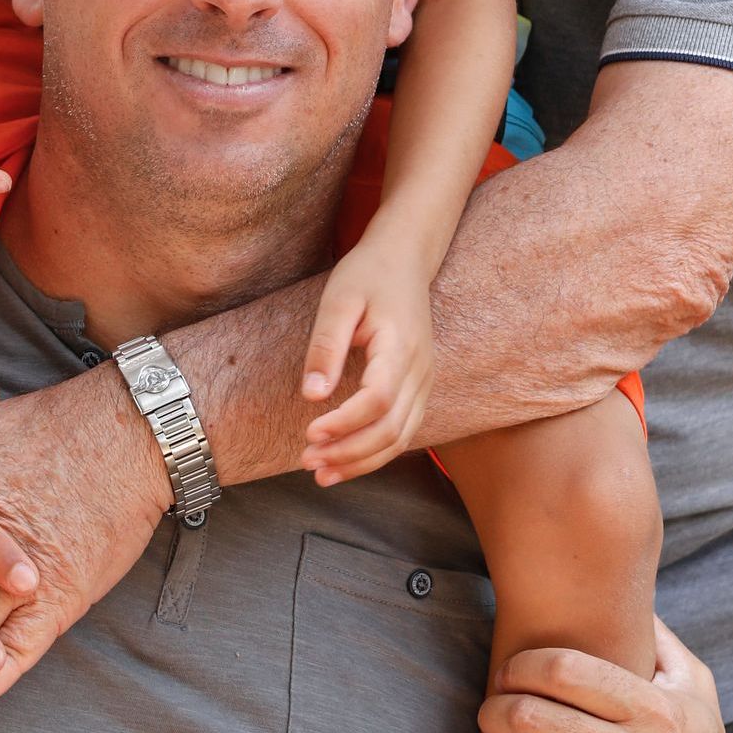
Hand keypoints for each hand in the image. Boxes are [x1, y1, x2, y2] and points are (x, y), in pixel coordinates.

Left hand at [299, 236, 433, 483]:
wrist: (404, 260)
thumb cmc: (368, 275)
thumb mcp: (338, 301)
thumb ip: (326, 347)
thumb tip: (311, 396)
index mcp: (400, 346)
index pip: (379, 399)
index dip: (346, 423)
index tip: (310, 433)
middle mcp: (420, 370)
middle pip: (392, 428)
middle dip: (349, 453)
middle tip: (307, 461)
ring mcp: (424, 382)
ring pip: (401, 438)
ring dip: (361, 461)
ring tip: (321, 472)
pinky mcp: (419, 388)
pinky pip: (402, 431)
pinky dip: (374, 452)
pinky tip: (344, 460)